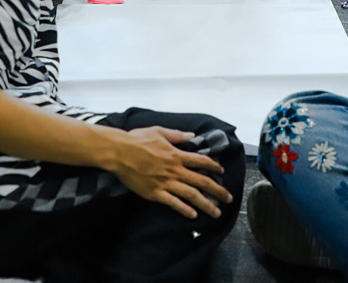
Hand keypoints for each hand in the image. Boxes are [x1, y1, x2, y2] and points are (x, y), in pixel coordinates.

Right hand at [110, 126, 232, 219]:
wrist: (119, 152)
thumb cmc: (136, 139)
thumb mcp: (159, 131)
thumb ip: (176, 135)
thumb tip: (191, 135)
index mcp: (176, 154)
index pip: (201, 161)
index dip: (213, 166)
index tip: (221, 172)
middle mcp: (174, 169)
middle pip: (202, 181)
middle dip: (217, 190)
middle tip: (228, 198)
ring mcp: (165, 182)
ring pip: (191, 195)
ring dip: (205, 204)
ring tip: (216, 213)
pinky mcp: (155, 192)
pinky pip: (173, 202)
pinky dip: (183, 209)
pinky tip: (192, 215)